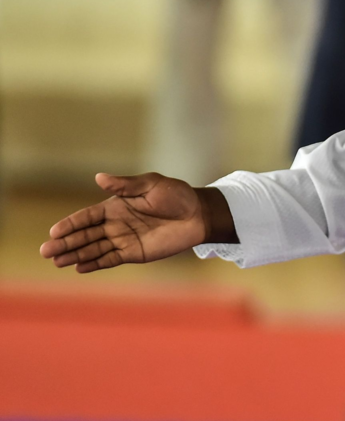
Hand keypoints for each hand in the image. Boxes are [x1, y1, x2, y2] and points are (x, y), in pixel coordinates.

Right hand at [39, 173, 232, 272]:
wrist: (198, 215)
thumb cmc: (176, 195)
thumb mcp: (151, 185)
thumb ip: (126, 185)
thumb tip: (99, 177)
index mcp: (115, 206)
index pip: (86, 216)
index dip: (70, 224)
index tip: (54, 231)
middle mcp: (114, 224)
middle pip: (85, 235)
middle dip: (65, 243)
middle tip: (45, 251)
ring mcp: (123, 240)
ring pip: (93, 249)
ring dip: (75, 255)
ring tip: (56, 261)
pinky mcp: (134, 253)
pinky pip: (110, 259)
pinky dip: (95, 264)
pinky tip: (79, 268)